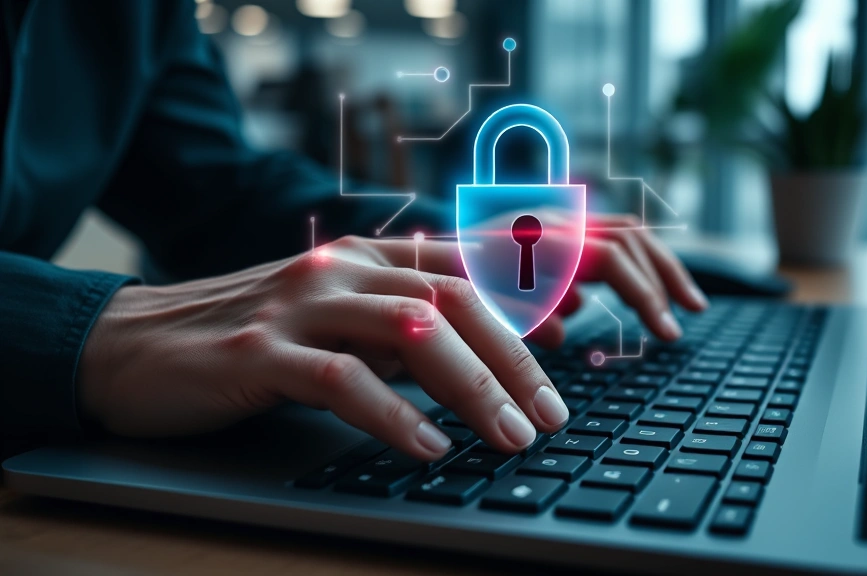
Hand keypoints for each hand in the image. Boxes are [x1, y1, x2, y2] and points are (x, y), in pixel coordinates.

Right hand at [79, 222, 705, 460]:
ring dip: (473, 386)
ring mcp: (300, 304)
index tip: (571, 344)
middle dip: (514, 358)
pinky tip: (427, 447)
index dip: (524, 302)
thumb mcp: (336, 325)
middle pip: (455, 298)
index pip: (465, 269)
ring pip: (411, 329)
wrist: (130, 344)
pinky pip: (341, 378)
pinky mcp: (258, 350)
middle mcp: (340, 269)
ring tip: (511, 436)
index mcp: (364, 258)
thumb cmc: (247, 341)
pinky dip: (393, 414)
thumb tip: (488, 354)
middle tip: (550, 416)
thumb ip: (402, 329)